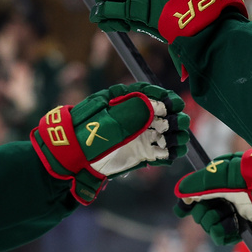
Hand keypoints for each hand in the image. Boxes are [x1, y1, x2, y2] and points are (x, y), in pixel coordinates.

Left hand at [32, 83, 190, 204]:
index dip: (167, 98)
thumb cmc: (87, 131)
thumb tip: (156, 106)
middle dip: (176, 117)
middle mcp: (139, 117)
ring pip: (170, 133)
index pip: (155, 95)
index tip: (174, 103)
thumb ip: (132, 111)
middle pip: (168, 114)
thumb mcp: (108, 117)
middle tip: (174, 123)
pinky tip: (172, 152)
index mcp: (130, 101)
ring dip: (177, 135)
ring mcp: (142, 136)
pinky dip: (171, 152)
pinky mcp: (143, 154)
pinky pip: (164, 152)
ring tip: (174, 140)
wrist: (74, 156)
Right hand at [174, 150, 251, 244]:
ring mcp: (236, 210)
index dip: (188, 203)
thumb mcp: (219, 176)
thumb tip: (180, 193)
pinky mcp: (245, 224)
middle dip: (204, 215)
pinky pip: (226, 236)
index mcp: (218, 180)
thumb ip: (197, 185)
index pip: (196, 194)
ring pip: (212, 225)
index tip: (182, 211)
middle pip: (202, 212)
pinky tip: (228, 229)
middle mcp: (226, 195)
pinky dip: (224, 234)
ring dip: (214, 224)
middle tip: (213, 212)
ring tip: (226, 220)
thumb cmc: (249, 176)